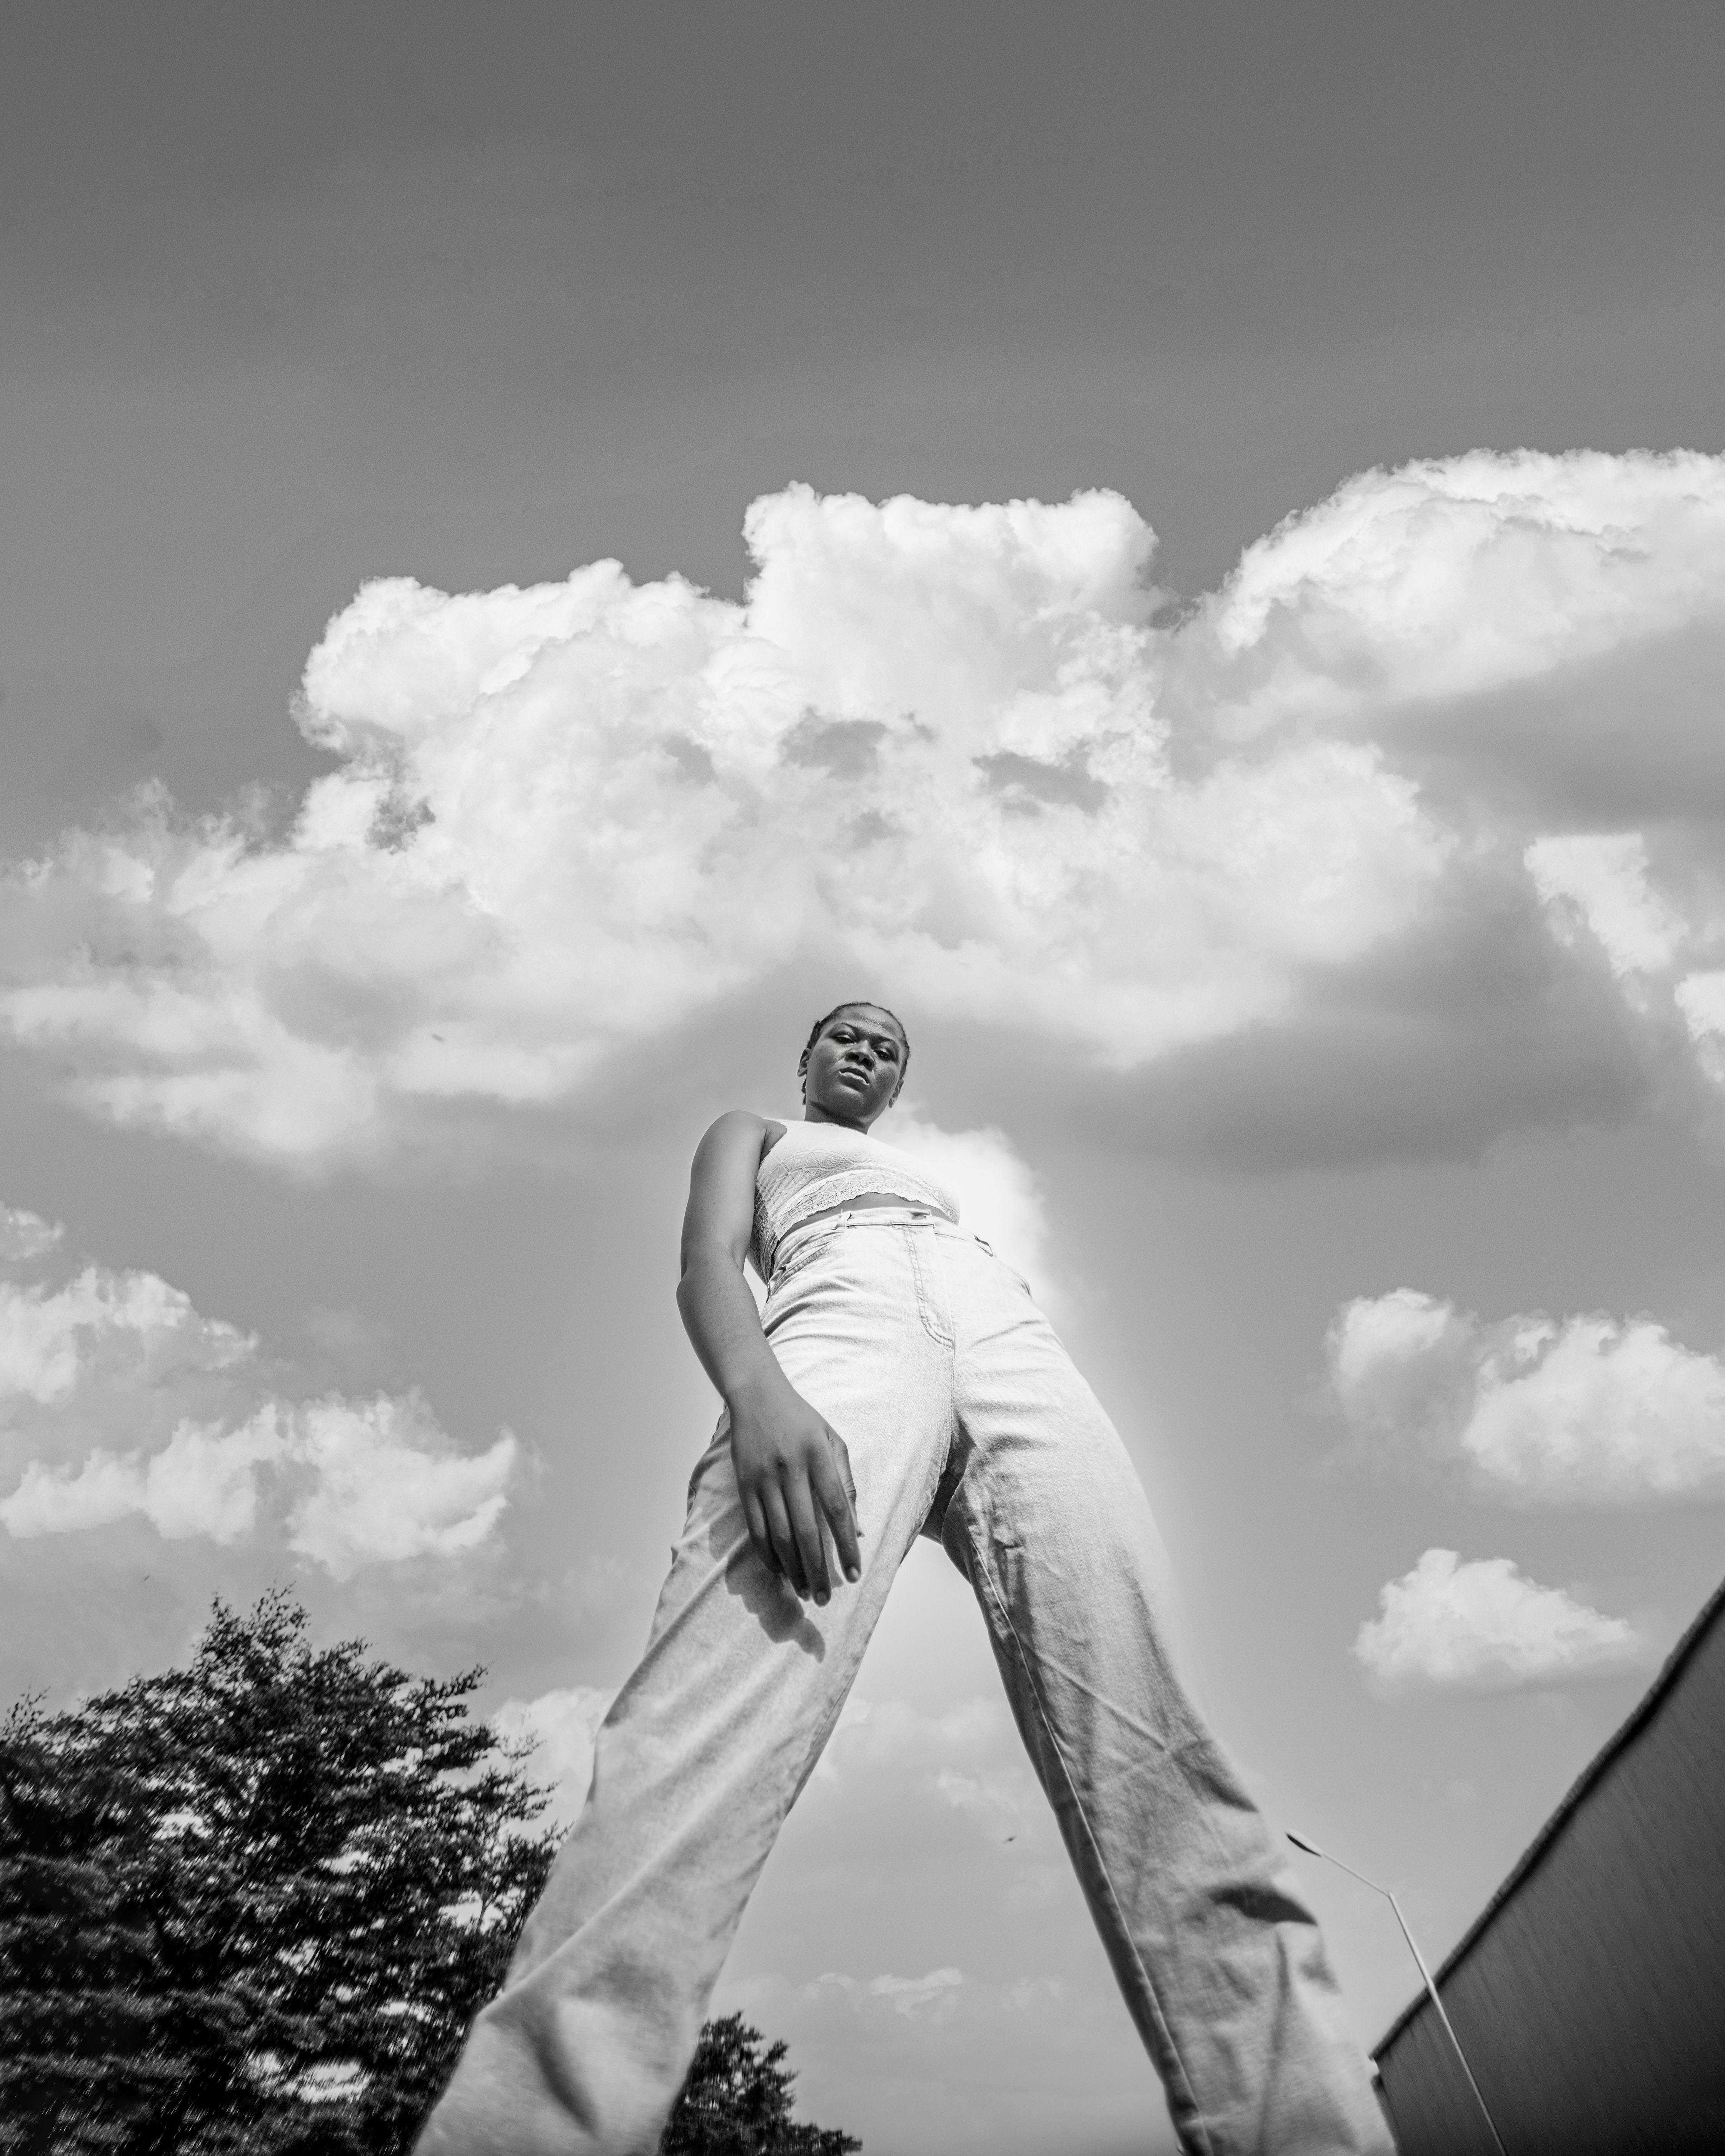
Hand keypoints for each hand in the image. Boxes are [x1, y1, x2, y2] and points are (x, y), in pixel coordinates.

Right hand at [728, 1379, 861, 1603]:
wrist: (757, 1396)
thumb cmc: (802, 1420)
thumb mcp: (832, 1441)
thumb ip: (846, 1482)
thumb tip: (858, 1529)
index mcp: (818, 1455)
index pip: (837, 1508)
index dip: (847, 1544)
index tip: (854, 1573)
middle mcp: (790, 1468)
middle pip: (806, 1529)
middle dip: (817, 1568)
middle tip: (826, 1597)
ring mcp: (763, 1478)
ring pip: (778, 1534)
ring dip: (793, 1567)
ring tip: (805, 1591)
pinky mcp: (744, 1485)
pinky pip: (755, 1528)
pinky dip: (766, 1553)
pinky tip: (779, 1570)